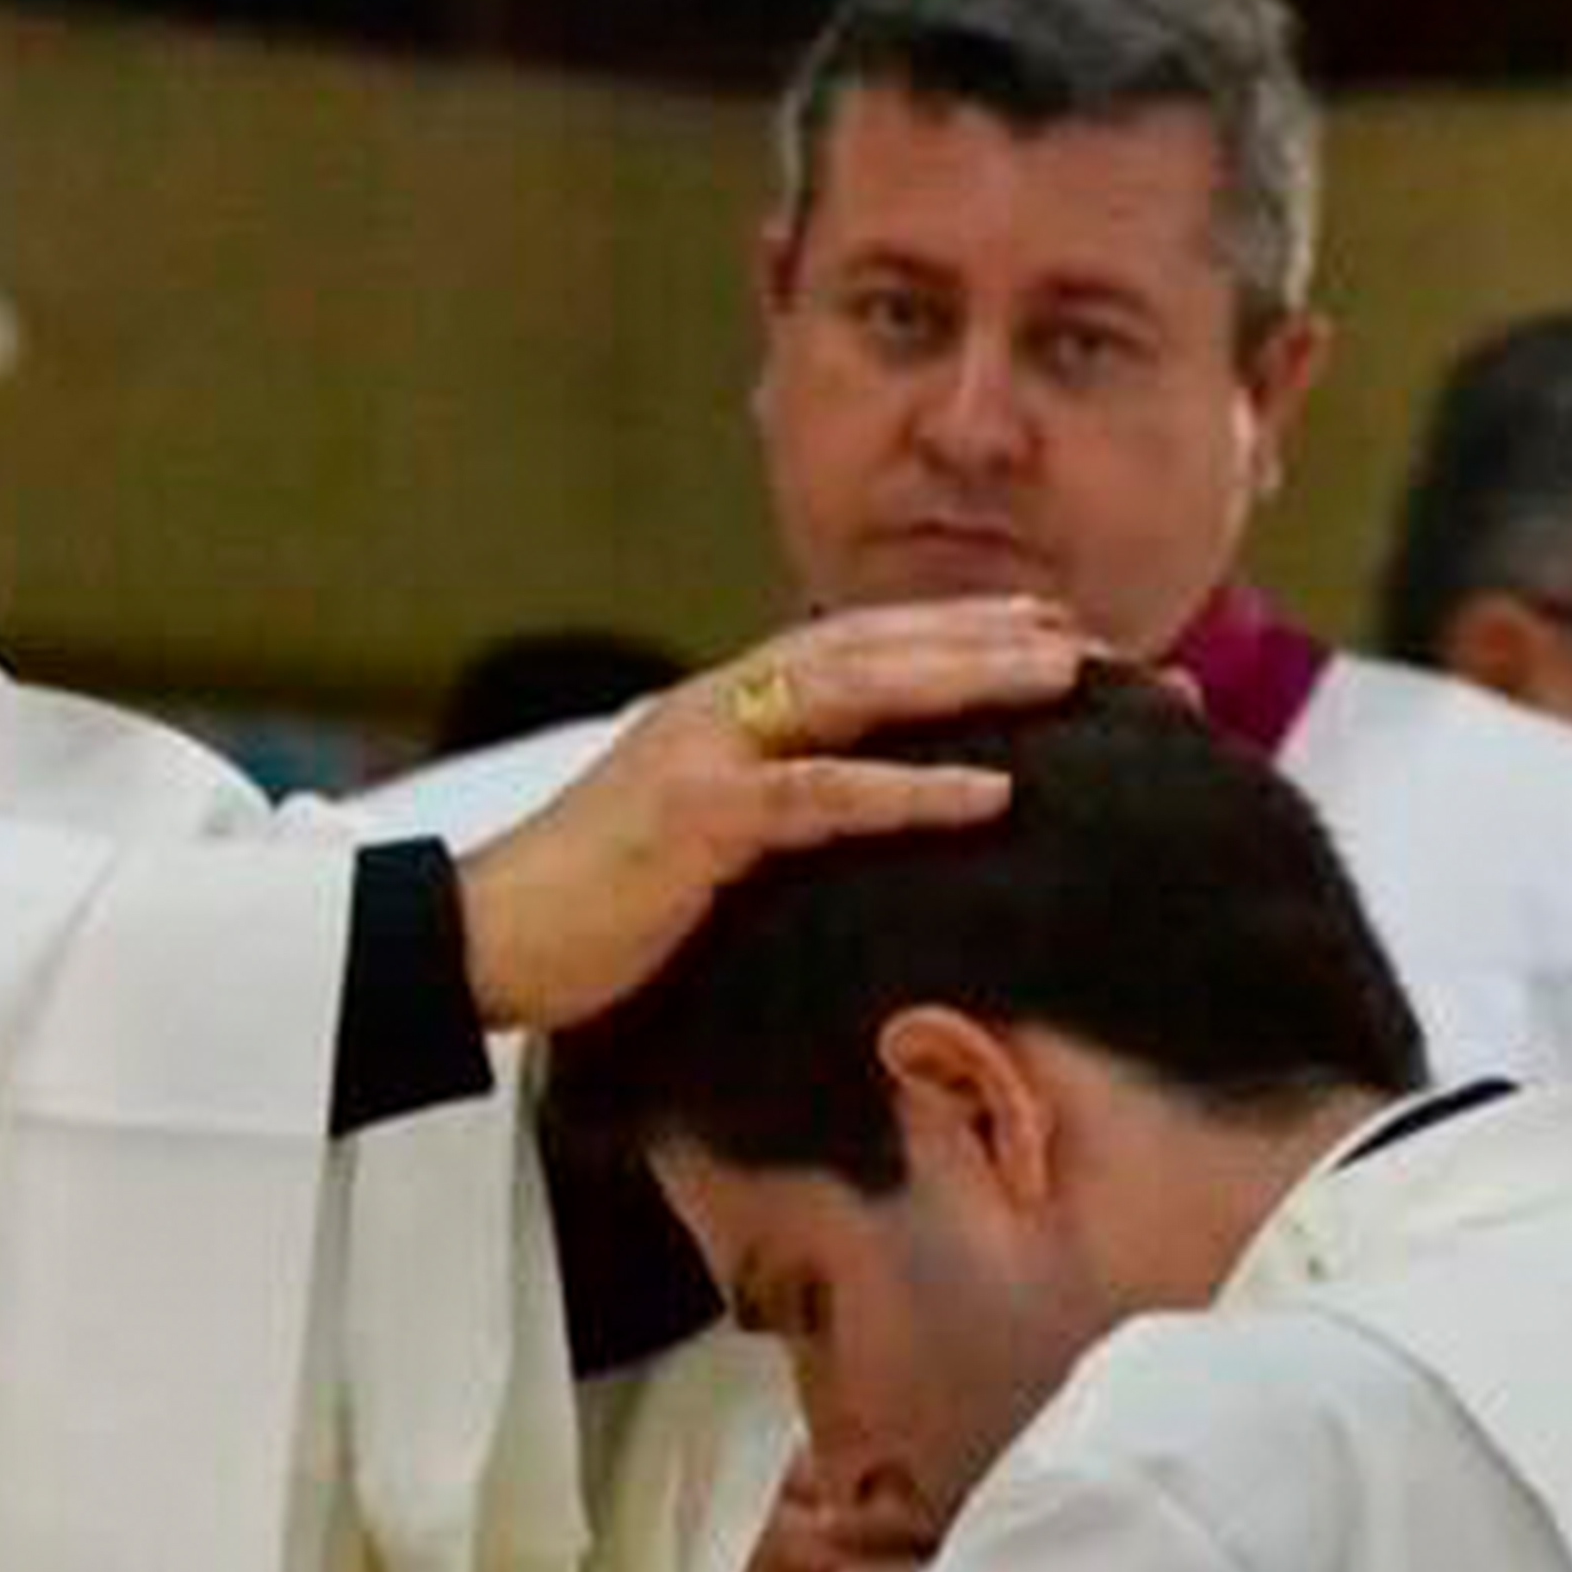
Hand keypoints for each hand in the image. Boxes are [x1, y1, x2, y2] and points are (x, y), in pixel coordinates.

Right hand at [457, 602, 1077, 1033]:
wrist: (479, 939)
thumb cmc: (587, 905)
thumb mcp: (692, 841)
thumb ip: (764, 810)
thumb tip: (848, 821)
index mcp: (720, 711)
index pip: (855, 648)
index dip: (952, 631)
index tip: (1049, 633)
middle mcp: (717, 711)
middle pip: (872, 648)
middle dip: (985, 637)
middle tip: (1092, 639)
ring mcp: (704, 755)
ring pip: (856, 692)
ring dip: (965, 677)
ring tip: (1065, 679)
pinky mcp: (695, 820)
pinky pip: (819, 795)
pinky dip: (908, 790)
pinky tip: (988, 791)